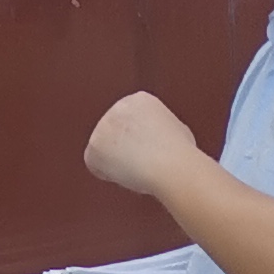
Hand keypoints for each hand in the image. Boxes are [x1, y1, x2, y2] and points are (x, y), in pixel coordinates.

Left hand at [83, 91, 202, 197]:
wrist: (171, 164)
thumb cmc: (179, 154)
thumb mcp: (176, 129)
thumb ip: (158, 129)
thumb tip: (155, 139)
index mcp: (140, 100)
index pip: (129, 123)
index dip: (138, 142)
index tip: (148, 152)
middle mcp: (119, 106)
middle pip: (114, 135)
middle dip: (124, 150)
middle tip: (142, 164)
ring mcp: (104, 124)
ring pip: (104, 150)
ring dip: (117, 162)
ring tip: (138, 168)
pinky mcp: (95, 144)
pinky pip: (95, 165)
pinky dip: (107, 174)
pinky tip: (126, 173)